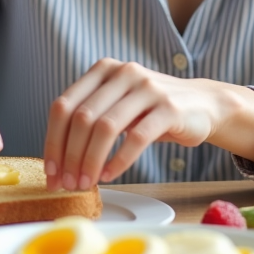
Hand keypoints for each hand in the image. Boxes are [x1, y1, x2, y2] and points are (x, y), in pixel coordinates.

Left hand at [43, 58, 225, 191]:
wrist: (202, 104)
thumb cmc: (151, 110)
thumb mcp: (117, 104)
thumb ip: (90, 118)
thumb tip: (57, 159)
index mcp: (104, 69)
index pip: (64, 105)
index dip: (52, 141)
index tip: (51, 171)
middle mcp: (123, 72)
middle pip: (82, 118)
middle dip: (70, 156)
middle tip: (67, 183)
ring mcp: (147, 88)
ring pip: (106, 127)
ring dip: (91, 161)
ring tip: (87, 182)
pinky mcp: (169, 108)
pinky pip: (136, 138)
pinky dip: (119, 161)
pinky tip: (110, 175)